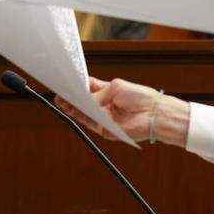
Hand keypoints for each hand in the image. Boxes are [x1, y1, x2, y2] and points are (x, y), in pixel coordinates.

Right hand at [54, 76, 189, 145]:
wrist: (153, 114)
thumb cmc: (140, 97)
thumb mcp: (116, 88)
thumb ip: (98, 94)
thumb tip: (84, 100)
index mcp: (108, 92)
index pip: (88, 88)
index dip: (77, 87)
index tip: (66, 84)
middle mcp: (104, 105)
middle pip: (83, 102)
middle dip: (71, 99)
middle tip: (60, 95)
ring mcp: (104, 118)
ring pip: (84, 114)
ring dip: (73, 109)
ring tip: (63, 102)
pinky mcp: (106, 129)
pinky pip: (91, 123)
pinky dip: (82, 117)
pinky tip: (75, 110)